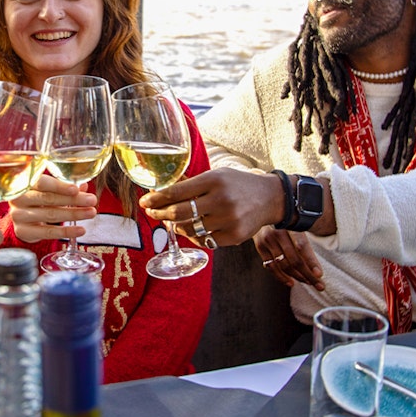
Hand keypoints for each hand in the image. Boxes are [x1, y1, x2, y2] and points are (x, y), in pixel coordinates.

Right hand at [9, 174, 97, 243]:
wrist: (19, 219)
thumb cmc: (36, 199)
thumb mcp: (47, 190)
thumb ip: (64, 187)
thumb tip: (83, 186)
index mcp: (24, 183)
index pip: (41, 182)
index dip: (59, 186)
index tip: (76, 189)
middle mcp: (19, 199)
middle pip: (48, 198)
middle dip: (73, 199)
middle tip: (92, 200)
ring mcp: (19, 216)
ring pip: (50, 215)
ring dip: (73, 214)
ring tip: (91, 213)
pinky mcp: (23, 231)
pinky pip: (48, 232)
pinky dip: (67, 231)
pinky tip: (80, 230)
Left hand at [139, 167, 282, 246]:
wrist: (270, 198)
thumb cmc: (237, 184)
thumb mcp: (216, 175)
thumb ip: (192, 184)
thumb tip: (161, 192)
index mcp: (214, 180)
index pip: (176, 192)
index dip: (156, 199)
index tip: (145, 202)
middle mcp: (221, 200)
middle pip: (179, 213)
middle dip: (160, 215)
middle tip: (151, 213)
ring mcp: (228, 220)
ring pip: (189, 230)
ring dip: (176, 226)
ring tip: (171, 221)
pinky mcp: (234, 237)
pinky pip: (204, 240)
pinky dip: (194, 235)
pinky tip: (192, 228)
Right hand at [255, 226, 324, 289]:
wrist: (260, 209)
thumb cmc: (285, 219)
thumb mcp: (296, 223)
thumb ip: (303, 242)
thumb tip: (316, 270)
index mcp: (290, 224)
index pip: (302, 246)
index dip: (311, 262)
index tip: (319, 274)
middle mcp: (278, 232)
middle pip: (294, 260)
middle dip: (308, 275)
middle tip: (319, 285)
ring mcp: (267, 240)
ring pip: (283, 265)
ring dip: (298, 277)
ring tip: (309, 283)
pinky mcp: (260, 246)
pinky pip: (271, 267)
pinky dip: (281, 277)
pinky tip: (291, 282)